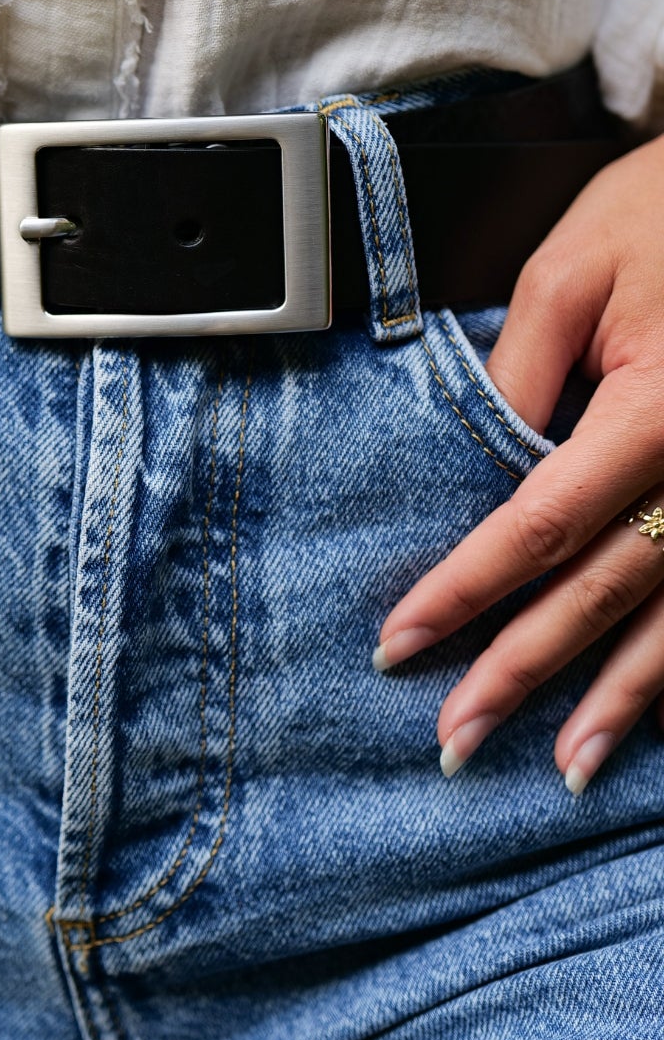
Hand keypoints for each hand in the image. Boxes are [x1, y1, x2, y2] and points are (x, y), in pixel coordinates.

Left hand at [373, 130, 663, 792]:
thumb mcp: (570, 272)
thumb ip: (518, 375)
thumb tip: (474, 467)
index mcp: (656, 410)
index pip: (539, 526)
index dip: (466, 593)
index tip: (400, 646)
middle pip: (606, 592)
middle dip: (527, 673)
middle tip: (455, 742)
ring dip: (622, 700)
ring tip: (564, 768)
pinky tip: (651, 713)